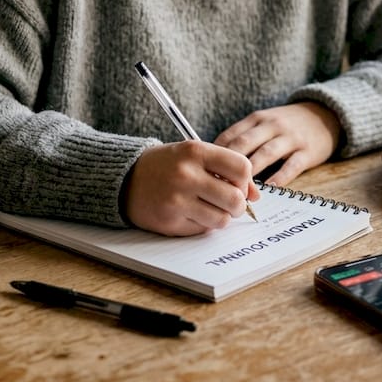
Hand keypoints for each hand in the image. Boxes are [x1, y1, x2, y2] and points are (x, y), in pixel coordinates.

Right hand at [125, 140, 259, 235]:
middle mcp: (186, 174)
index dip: (245, 180)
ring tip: (208, 208)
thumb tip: (255, 195)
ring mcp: (177, 199)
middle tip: (228, 203)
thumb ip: (225, 169)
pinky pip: (203, 230)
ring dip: (221, 217)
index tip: (237, 184)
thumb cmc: (167, 165)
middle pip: (235, 198)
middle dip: (238, 205)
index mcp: (195, 151)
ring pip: (222, 219)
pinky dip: (202, 225)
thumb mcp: (194, 156)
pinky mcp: (170, 221)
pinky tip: (189, 213)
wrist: (125, 179)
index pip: (242, 167)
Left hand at [214, 102, 341, 186]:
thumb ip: (242, 139)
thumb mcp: (263, 124)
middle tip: (216, 187)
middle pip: (244, 145)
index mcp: (256, 119)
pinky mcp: (307, 151)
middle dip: (228, 166)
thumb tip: (213, 164)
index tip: (204, 174)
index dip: (214, 156)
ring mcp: (290, 137)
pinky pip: (291, 165)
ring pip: (265, 154)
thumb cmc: (285, 126)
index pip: (230, 136)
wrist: (324, 115)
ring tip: (238, 193)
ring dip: (250, 174)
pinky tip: (268, 189)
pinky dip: (279, 178)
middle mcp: (271, 125)